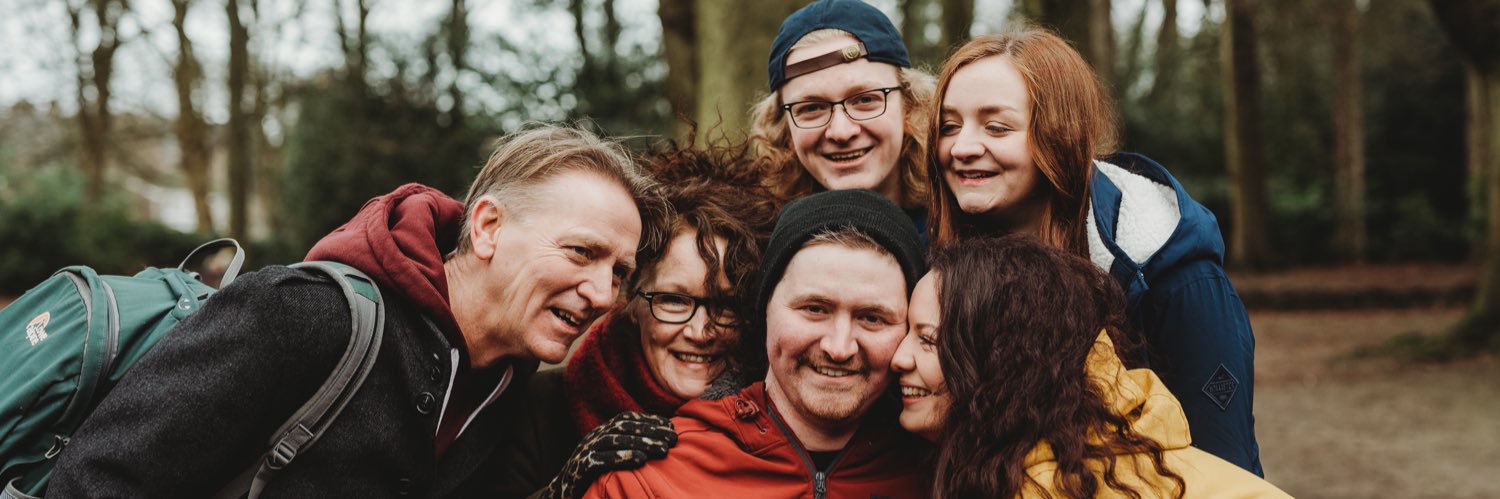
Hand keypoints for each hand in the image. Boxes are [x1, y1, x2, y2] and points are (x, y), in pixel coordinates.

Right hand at [538, 411, 676, 498]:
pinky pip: (603, 459)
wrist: (560, 493)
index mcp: (600, 432)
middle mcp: (593, 437)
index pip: (627, 419)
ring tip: (663, 449)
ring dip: (642, 442)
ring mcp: (585, 451)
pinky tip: (641, 460)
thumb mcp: (606, 456)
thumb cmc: (589, 476)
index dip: (649, 420)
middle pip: (624, 428)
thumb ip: (623, 446)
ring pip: (616, 440)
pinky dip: (623, 457)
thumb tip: (653, 442)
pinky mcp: (581, 467)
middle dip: (651, 431)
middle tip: (673, 438)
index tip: (670, 427)